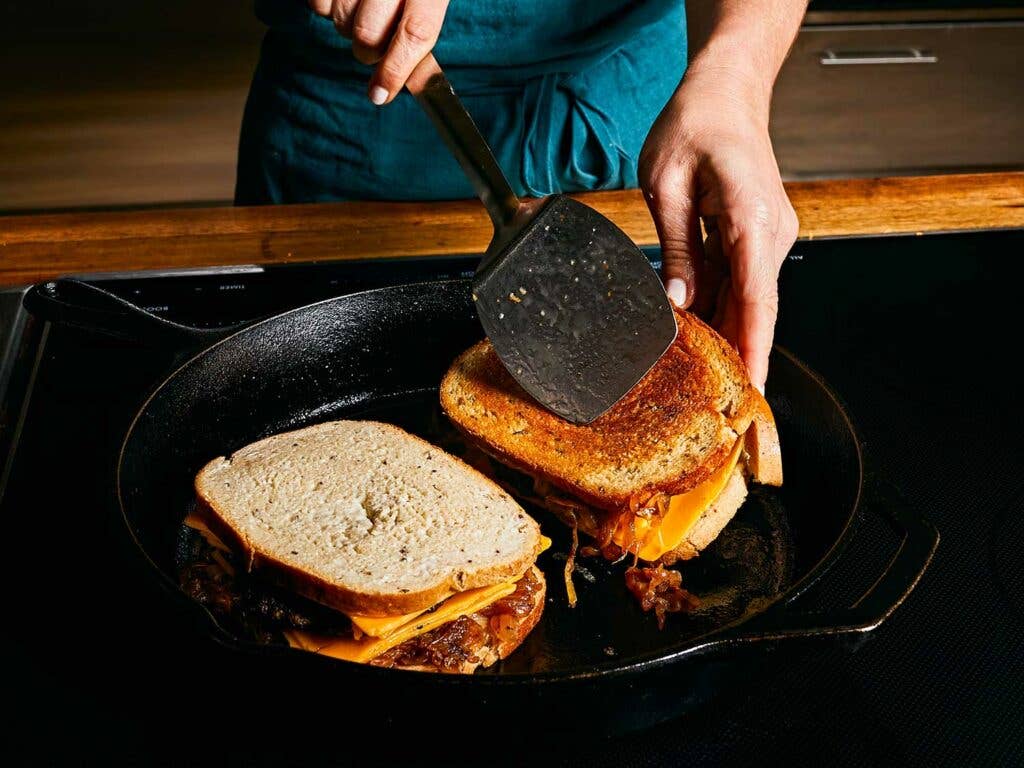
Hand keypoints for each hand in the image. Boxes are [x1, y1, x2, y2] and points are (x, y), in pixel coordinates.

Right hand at [309, 0, 449, 104]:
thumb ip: (418, 27)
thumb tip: (405, 81)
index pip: (416, 32)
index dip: (397, 69)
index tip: (380, 96)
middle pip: (370, 35)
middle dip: (368, 51)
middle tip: (372, 41)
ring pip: (340, 20)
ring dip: (345, 26)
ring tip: (359, 6)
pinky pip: (317, 3)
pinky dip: (324, 5)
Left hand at [638, 64, 797, 390]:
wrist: (724, 92)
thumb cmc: (693, 124)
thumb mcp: (666, 185)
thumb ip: (675, 248)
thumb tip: (678, 303)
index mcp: (751, 218)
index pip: (757, 299)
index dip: (754, 349)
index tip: (751, 390)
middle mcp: (770, 232)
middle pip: (756, 308)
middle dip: (741, 356)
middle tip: (718, 403)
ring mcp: (768, 235)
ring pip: (749, 299)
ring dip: (729, 334)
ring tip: (703, 378)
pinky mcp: (756, 236)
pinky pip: (741, 282)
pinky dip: (723, 309)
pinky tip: (699, 334)